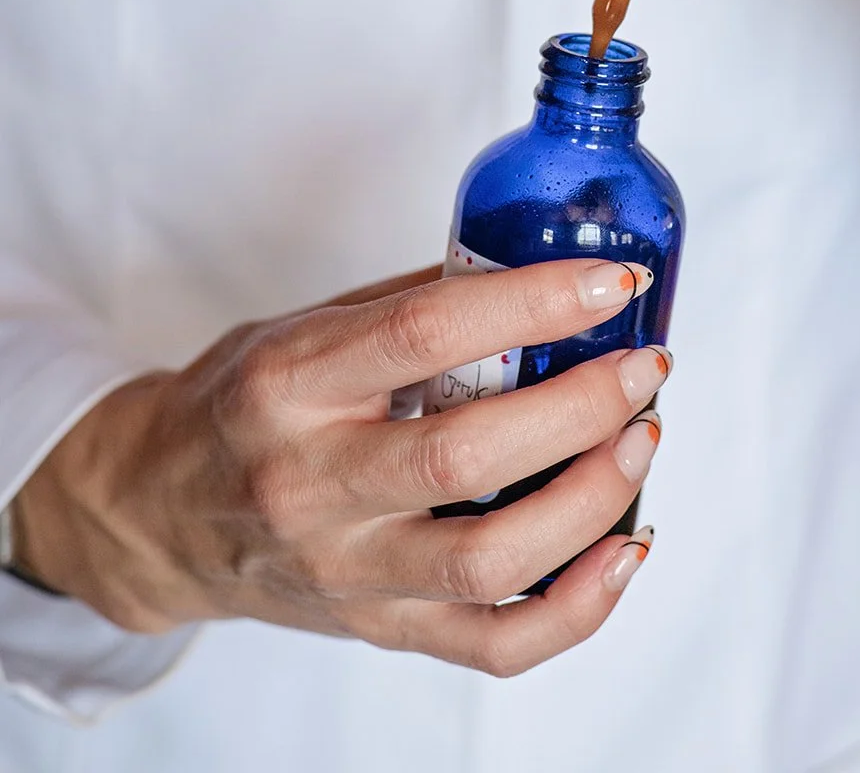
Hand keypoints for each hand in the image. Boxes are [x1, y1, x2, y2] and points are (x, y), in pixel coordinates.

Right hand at [14, 261, 666, 676]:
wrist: (157, 512)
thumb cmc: (242, 403)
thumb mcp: (302, 325)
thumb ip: (411, 305)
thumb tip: (538, 274)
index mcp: (291, 384)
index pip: (424, 334)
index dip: (531, 304)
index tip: (609, 283)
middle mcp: (311, 482)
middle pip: (465, 459)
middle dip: (580, 407)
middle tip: (642, 366)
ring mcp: (344, 570)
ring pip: (488, 563)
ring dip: (590, 500)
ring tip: (639, 441)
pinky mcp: (376, 629)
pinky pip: (492, 645)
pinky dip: (578, 608)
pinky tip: (622, 549)